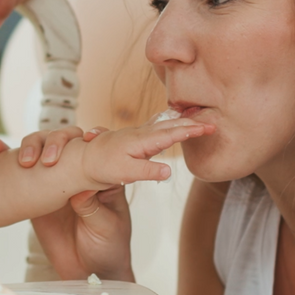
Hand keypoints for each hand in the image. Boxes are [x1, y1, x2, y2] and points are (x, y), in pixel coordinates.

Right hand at [0, 127, 134, 280]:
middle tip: (49, 158)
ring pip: (42, 152)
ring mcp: (55, 181)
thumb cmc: (108, 247)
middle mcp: (77, 172)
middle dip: (55, 141)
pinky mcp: (36, 194)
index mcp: (102, 176)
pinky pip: (21, 174)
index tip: (86, 139)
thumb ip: (93, 209)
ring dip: (31, 146)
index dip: (91, 138)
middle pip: (65, 143)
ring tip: (22, 158)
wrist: (89, 271)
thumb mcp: (107, 227)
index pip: (96, 148)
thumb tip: (79, 191)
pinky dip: (5, 158)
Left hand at [79, 116, 211, 187]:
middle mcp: (141, 134)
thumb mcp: (125, 173)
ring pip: (164, 125)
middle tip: (211, 124)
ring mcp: (138, 134)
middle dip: (191, 125)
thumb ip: (147, 171)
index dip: (191, 131)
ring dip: (182, 122)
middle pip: (171, 126)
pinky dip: (170, 125)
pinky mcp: (135, 138)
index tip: (209, 127)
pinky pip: (158, 128)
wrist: (83, 160)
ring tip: (198, 121)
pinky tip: (173, 123)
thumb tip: (169, 172)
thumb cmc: (103, 167)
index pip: (172, 134)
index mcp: (142, 141)